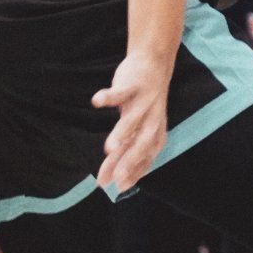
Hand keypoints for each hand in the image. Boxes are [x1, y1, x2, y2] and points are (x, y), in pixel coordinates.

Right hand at [92, 50, 170, 194]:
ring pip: (132, 120)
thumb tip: (106, 183)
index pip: (145, 158)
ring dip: (122, 133)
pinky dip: (109, 96)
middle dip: (130, 161)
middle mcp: (152, 120)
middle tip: (116, 178)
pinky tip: (97, 101)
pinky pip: (120, 92)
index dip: (133, 172)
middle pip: (142, 143)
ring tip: (109, 148)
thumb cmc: (140, 105)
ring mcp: (144, 102)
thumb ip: (120, 155)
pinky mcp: (134, 85)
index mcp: (155, 134)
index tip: (118, 187)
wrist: (153, 64)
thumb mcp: (134, 131)